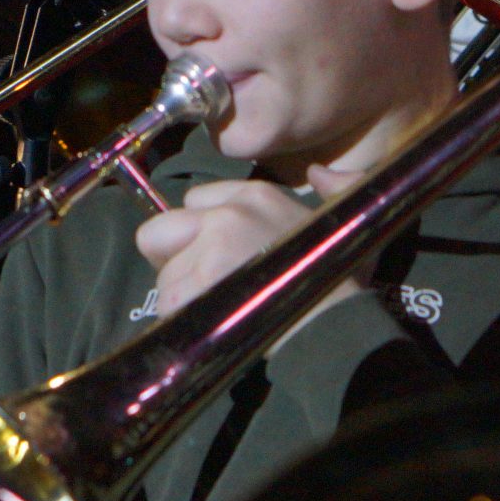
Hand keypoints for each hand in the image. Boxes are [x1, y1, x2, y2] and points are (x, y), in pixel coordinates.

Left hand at [134, 175, 361, 324]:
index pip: (193, 200)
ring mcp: (213, 245)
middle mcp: (229, 213)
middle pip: (159, 231)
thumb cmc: (339, 279)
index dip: (197, 232)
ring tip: (219, 312)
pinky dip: (183, 323)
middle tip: (203, 285)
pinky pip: (167, 305)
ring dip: (183, 299)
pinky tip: (214, 328)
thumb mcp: (340, 222)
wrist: (338, 323)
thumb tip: (318, 172)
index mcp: (256, 194)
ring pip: (164, 276)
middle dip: (173, 261)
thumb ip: (333, 190)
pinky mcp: (204, 281)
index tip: (217, 255)